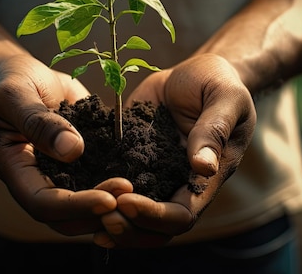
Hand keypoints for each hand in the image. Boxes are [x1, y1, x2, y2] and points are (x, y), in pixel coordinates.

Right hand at [0, 54, 121, 235]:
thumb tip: (73, 150)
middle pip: (62, 217)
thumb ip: (39, 121)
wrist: (21, 73)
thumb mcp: (15, 94)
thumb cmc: (10, 80)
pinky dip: (111, 185)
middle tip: (128, 195)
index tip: (107, 200)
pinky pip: (93, 181)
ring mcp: (56, 173)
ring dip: (106, 205)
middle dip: (95, 211)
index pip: (41, 202)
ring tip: (135, 191)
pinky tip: (137, 176)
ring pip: (79, 208)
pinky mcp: (77, 162)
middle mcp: (34, 178)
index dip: (73, 206)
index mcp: (12, 167)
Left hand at [94, 53, 256, 247]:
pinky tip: (76, 194)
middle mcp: (178, 184)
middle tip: (101, 215)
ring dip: (113, 222)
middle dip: (129, 228)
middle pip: (157, 228)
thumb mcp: (225, 99)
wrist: (196, 73)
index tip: (126, 202)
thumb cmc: (219, 84)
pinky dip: (100, 196)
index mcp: (205, 179)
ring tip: (86, 212)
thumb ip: (214, 130)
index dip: (154, 216)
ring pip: (135, 217)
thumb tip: (203, 167)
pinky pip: (117, 186)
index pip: (182, 215)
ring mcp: (155, 174)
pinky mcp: (133, 159)